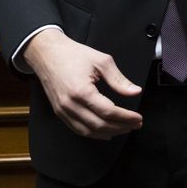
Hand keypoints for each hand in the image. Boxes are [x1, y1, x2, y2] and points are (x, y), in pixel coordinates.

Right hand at [22, 28, 142, 139]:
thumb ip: (119, 79)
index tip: (138, 118)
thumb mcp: (102, 61)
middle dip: (120, 127)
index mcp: (81, 91)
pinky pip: (77, 129)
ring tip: (124, 129)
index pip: (108, 111)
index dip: (126, 117)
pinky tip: (105, 133)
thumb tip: (135, 91)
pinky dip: (93, 133)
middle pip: (99, 125)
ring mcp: (62, 111)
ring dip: (108, 132)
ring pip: (88, 131)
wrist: (47, 54)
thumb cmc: (73, 54)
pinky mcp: (59, 112)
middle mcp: (70, 105)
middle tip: (135, 124)